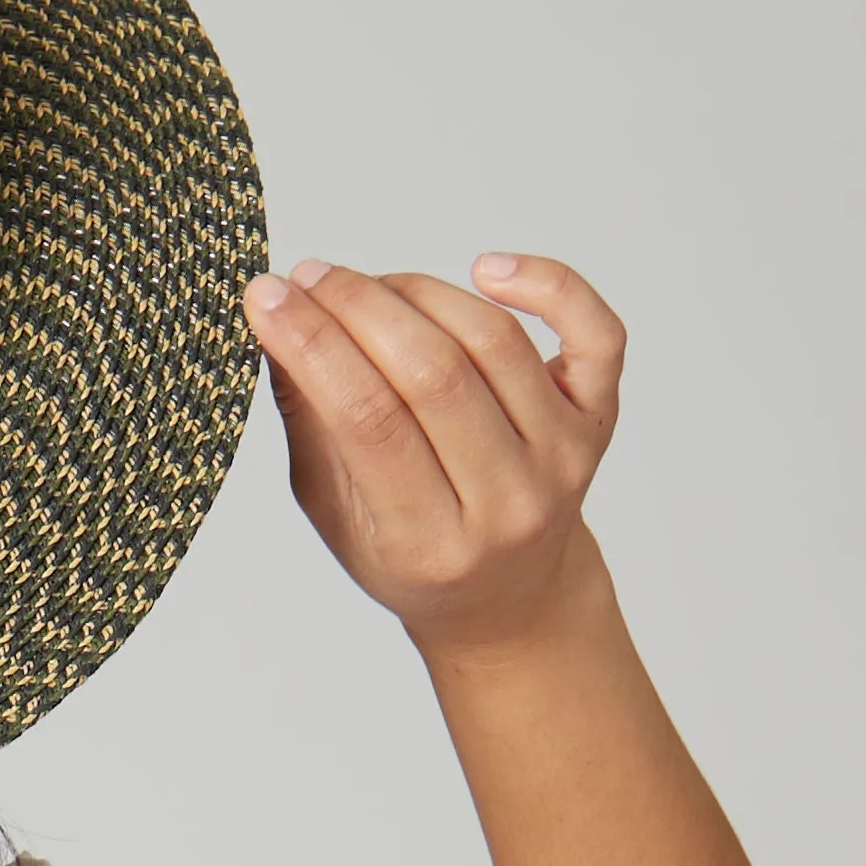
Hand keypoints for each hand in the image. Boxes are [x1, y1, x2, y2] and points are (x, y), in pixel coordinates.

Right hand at [241, 252, 626, 658]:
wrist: (508, 595)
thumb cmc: (410, 554)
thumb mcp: (335, 512)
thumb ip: (310, 424)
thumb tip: (278, 322)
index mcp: (429, 543)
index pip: (367, 422)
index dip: (312, 345)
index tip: (267, 296)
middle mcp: (508, 503)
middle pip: (432, 374)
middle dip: (358, 307)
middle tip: (312, 277)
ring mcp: (563, 458)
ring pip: (493, 341)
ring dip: (419, 292)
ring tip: (371, 286)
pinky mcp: (598, 418)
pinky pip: (595, 331)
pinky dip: (548, 283)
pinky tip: (488, 270)